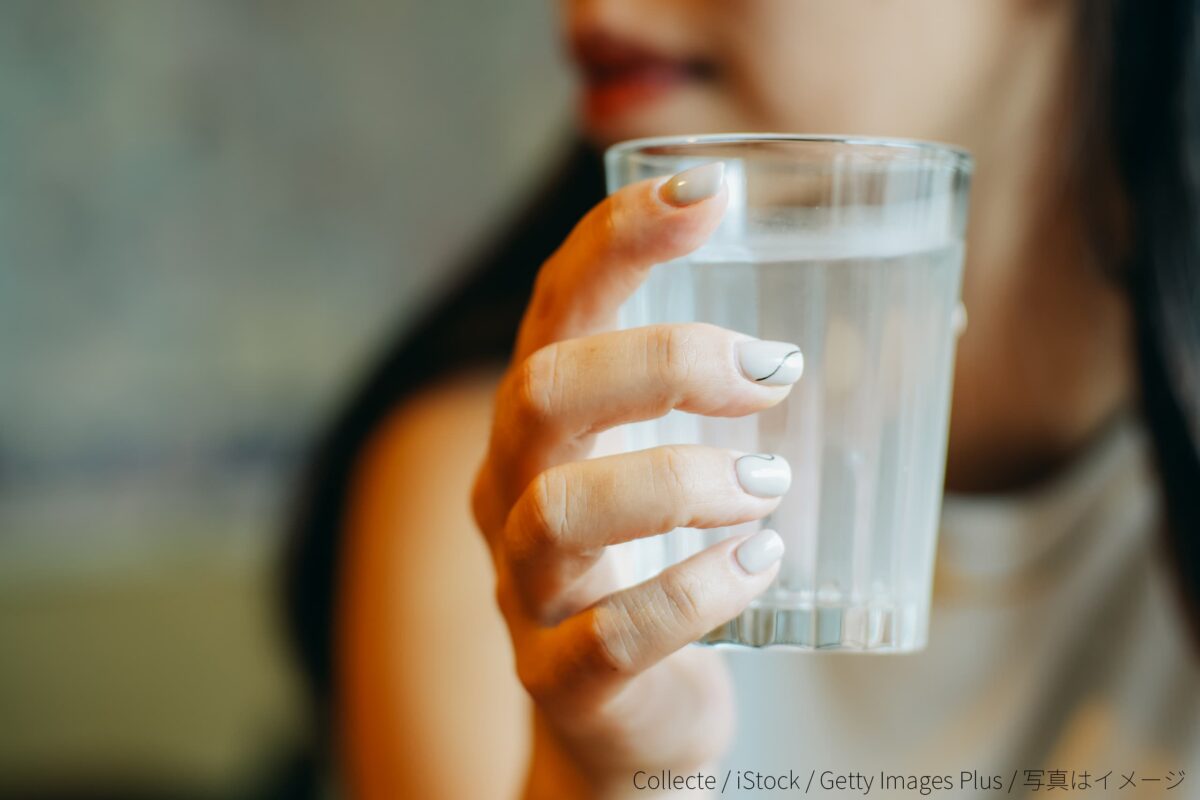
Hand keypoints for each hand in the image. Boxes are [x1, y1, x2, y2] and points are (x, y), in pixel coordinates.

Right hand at [471, 163, 800, 797]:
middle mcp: (511, 490)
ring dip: (681, 480)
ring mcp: (525, 588)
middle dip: (662, 362)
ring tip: (769, 483)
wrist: (621, 725)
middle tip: (770, 370)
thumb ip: (758, 397)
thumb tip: (935, 313)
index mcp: (544, 422)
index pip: (558, 304)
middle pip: (542, 391)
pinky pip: (612, 635)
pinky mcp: (561, 678)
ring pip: (561, 511)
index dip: (619, 238)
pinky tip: (760, 566)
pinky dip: (696, 593)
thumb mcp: (684, 468)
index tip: (711, 192)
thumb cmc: (663, 566)